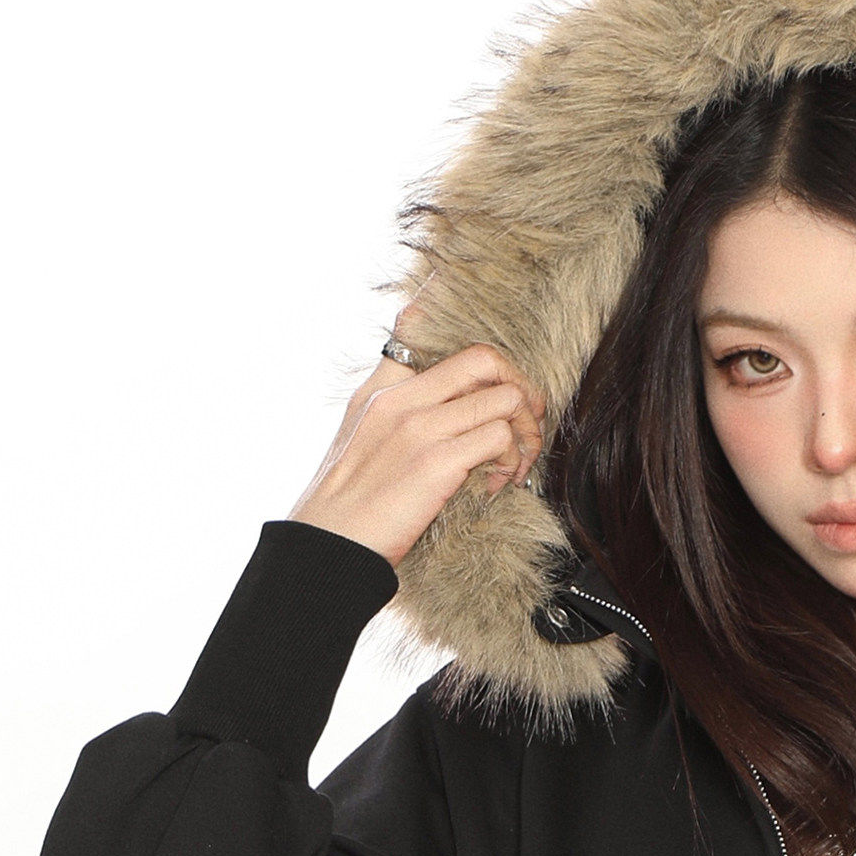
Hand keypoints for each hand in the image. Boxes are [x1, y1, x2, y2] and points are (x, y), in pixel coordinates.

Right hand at [287, 307, 546, 568]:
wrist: (329, 546)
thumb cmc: (348, 505)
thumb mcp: (359, 438)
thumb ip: (392, 410)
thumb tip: (436, 403)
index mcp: (381, 389)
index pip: (417, 322)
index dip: (452, 308)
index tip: (481, 338)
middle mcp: (401, 399)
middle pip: (485, 358)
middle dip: (520, 388)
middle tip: (524, 424)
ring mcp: (419, 428)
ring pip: (506, 398)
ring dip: (525, 434)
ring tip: (513, 465)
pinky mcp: (436, 462)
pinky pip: (501, 439)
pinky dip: (510, 463)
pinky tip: (495, 485)